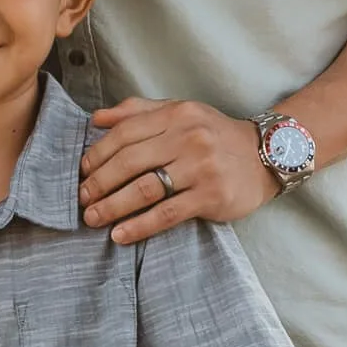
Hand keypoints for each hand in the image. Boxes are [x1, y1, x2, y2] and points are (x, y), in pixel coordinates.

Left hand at [79, 98, 277, 243]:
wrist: (266, 156)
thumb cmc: (214, 135)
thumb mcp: (181, 112)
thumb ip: (138, 112)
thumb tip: (96, 119)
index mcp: (177, 114)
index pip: (125, 133)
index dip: (98, 154)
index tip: (81, 171)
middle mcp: (189, 137)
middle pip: (130, 162)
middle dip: (99, 182)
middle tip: (81, 199)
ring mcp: (202, 167)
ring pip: (145, 189)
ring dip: (112, 206)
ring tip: (92, 217)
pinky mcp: (212, 196)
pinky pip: (167, 214)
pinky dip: (139, 226)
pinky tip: (120, 234)